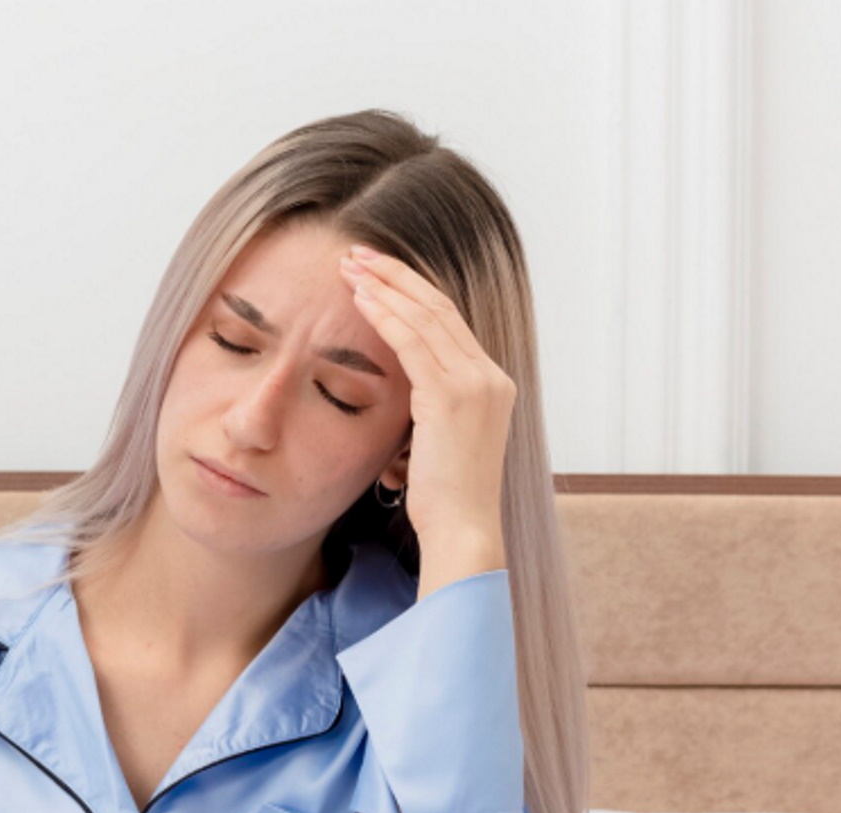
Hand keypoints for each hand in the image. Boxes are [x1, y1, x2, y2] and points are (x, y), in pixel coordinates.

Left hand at [339, 243, 514, 584]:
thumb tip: (404, 405)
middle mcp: (490, 376)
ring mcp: (475, 383)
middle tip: (359, 254)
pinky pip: (412, 341)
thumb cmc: (446, 501)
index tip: (379, 274)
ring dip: (384, 286)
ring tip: (349, 266)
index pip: (449, 323)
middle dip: (396, 276)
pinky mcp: (452, 396)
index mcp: (492, 385)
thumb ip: (430, 413)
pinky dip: (384, 314)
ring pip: (424, 316)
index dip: (413, 293)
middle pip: (439, 308)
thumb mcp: (440, 445)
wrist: (464, 531)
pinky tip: (358, 298)